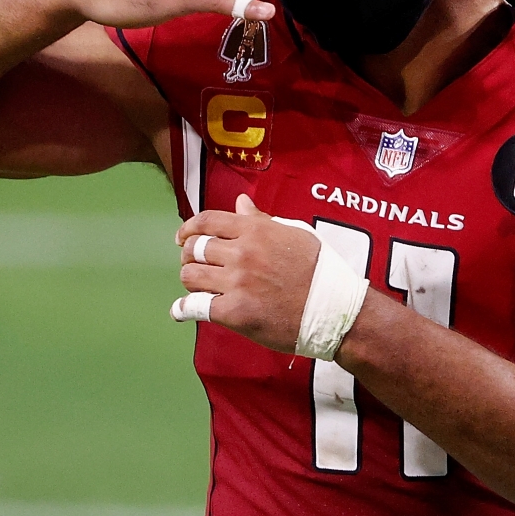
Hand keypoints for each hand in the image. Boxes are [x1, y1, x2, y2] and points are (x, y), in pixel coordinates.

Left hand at [174, 194, 320, 352]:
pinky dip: (183, 309)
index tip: (181, 237)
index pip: (207, 221)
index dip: (189, 228)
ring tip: (197, 285)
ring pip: (190, 276)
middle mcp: (242, 253)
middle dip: (189, 256)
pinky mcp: (235, 312)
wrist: (334, 310)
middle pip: (195, 248)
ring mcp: (237, 283)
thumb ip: (262, 219)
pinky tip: (180, 311)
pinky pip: (196, 307)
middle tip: (194, 264)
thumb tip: (239, 203)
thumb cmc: (320, 270)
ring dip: (189, 279)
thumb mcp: (295, 233)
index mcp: (255, 230)